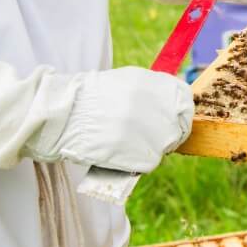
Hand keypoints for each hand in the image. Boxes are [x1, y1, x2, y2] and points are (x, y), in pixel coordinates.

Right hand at [40, 68, 193, 173]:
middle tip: (153, 141)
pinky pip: (150, 163)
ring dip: (152, 150)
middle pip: (178, 127)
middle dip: (169, 135)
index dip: (180, 115)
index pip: (184, 102)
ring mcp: (152, 131)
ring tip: (130, 147)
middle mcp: (158, 106)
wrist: (61, 115)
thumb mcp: (125, 82)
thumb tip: (168, 106)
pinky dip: (138, 163)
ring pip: (165, 146)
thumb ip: (150, 92)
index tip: (174, 122)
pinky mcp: (142, 154)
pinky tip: (122, 157)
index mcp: (156, 85)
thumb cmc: (89, 99)